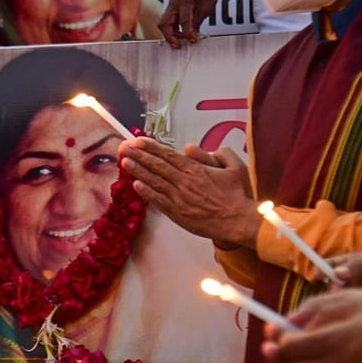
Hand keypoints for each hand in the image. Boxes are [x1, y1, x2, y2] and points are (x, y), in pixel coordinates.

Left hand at [118, 137, 259, 246]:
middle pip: (157, 165)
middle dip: (138, 155)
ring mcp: (179, 198)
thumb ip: (215, 154)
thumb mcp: (234, 167)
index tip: (138, 141)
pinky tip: (136, 185)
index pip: (168, 155)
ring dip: (138, 171)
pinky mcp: (178, 213)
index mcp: (195, 169)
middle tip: (123, 147)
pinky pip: (159, 201)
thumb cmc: (238, 194)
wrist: (238, 221)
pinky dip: (147, 192)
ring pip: (154, 181)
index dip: (151, 147)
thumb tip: (191, 148)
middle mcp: (183, 182)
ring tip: (125, 162)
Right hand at [157, 0, 218, 47]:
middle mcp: (174, 1)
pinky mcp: (170, 9)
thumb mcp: (205, 10)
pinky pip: (167, 22)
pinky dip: (172, 30)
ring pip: (164, 23)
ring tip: (180, 41)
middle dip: (169, 36)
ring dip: (170, 34)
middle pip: (165, 22)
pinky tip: (179, 35)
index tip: (192, 40)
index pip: (184, 20)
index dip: (188, 32)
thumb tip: (191, 38)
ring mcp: (171, 5)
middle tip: (177, 45)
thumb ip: (196, 24)